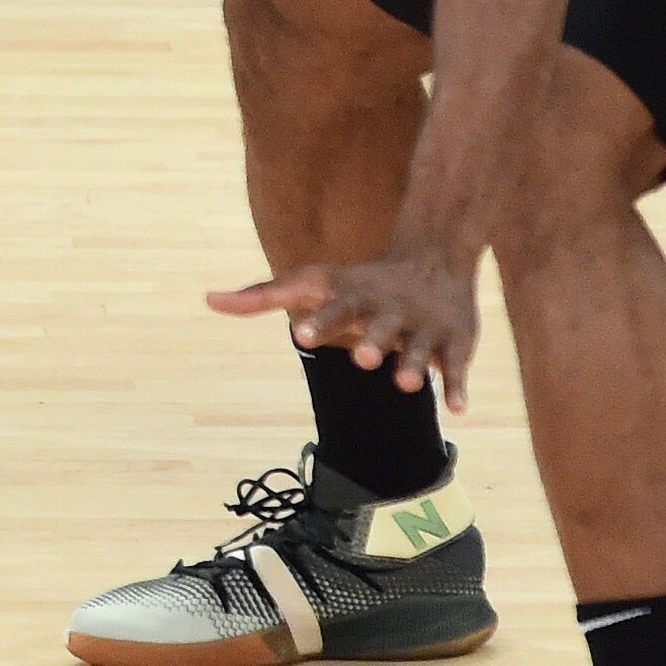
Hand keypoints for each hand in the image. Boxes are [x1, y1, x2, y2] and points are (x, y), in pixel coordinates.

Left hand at [210, 253, 482, 413]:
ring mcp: (424, 326)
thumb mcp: (313, 283)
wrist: (434, 255)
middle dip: (372, 341)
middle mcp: (391, 310)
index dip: (319, 321)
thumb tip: (208, 300)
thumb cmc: (361, 280)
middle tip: (360, 356)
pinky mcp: (455, 341)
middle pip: (381, 326)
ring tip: (406, 384)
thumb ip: (262, 296)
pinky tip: (457, 410)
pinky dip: (457, 386)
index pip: (335, 307)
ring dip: (414, 364)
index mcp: (356, 296)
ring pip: (420, 347)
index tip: (300, 334)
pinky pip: (456, 366)